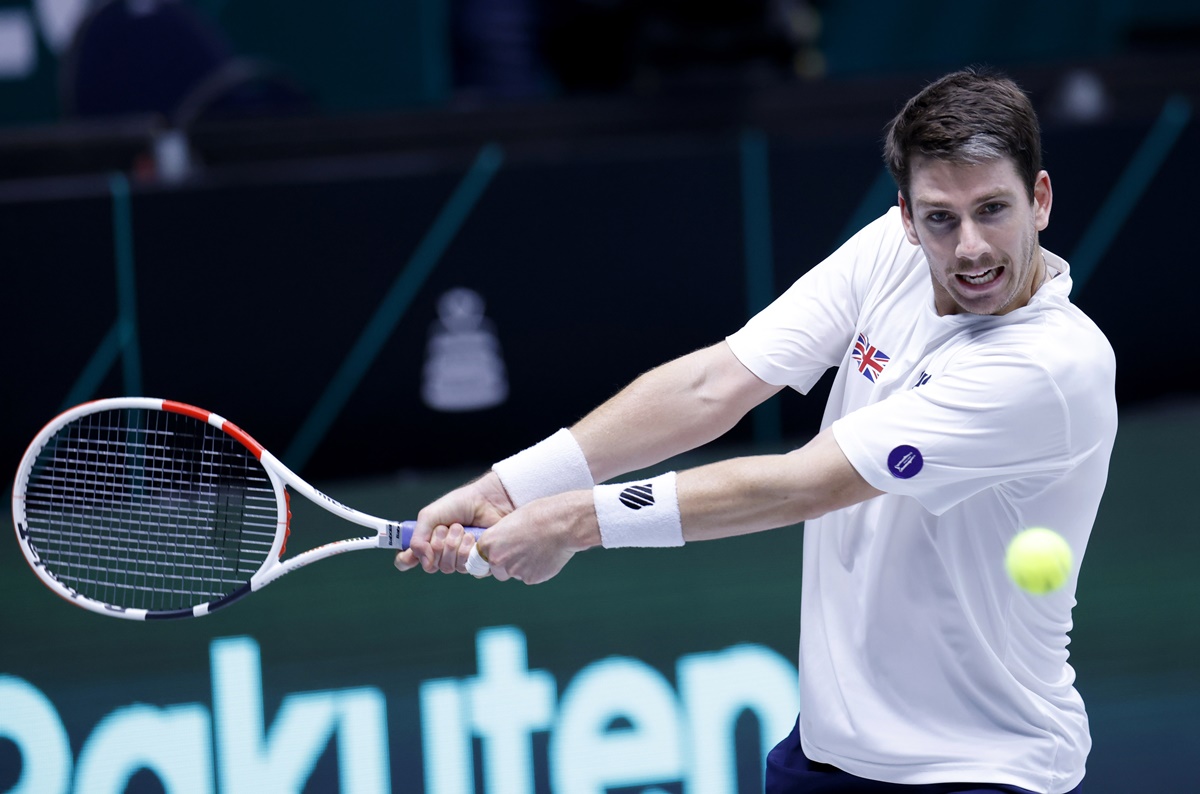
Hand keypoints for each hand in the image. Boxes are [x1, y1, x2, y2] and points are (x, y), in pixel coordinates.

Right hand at [394, 471, 513, 573]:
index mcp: (427, 541)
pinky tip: (472, 538)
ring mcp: (459, 559)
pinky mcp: (476, 563)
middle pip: (430, 566)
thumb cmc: (461, 504)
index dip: (406, 560)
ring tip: (462, 529)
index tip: (409, 555)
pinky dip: (467, 551)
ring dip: (453, 545)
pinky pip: (466, 569)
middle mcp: (441, 553)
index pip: (408, 560)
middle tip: (447, 528)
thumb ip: (418, 538)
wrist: (489, 501)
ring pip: (447, 567)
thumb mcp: (431, 515)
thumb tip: (423, 563)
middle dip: (438, 544)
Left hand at [476, 490, 599, 584]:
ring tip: (537, 549)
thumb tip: (500, 550)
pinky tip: (545, 555)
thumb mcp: (511, 521)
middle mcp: (497, 559)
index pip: (480, 558)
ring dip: (522, 566)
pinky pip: (529, 577)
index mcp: (489, 543)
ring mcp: (513, 571)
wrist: (561, 525)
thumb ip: (501, 539)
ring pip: (514, 574)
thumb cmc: (539, 516)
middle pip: (497, 570)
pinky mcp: (530, 578)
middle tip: (523, 549)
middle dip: (507, 564)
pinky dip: (536, 570)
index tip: (500, 553)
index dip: (492, 555)